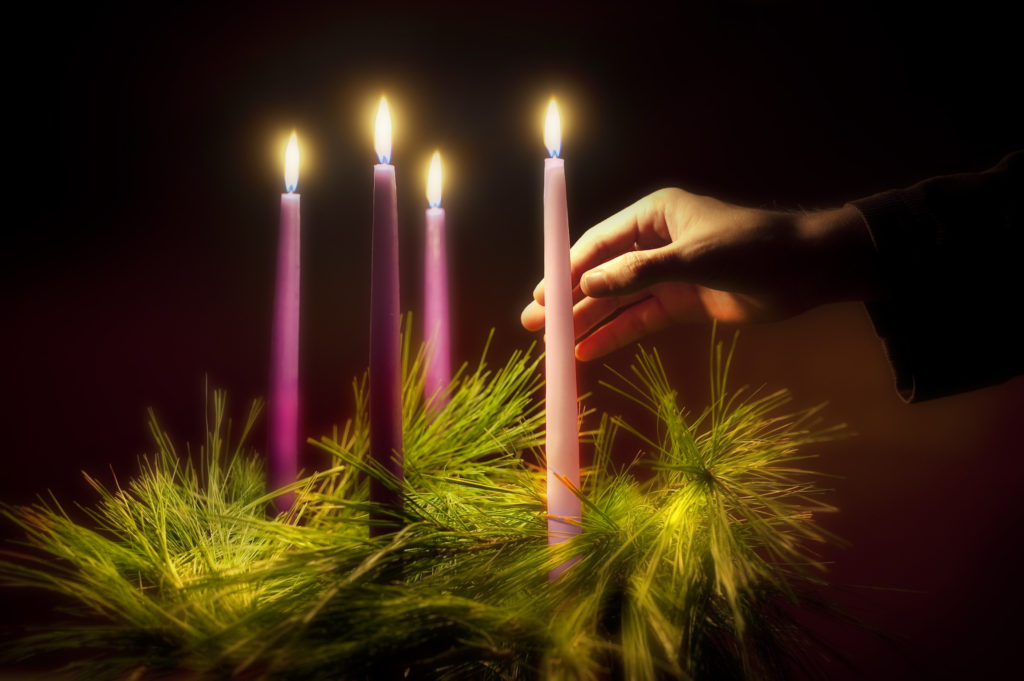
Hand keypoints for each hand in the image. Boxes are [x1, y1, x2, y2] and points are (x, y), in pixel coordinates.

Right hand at [521, 188, 877, 360]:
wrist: (808, 269)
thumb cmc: (752, 248)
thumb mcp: (692, 258)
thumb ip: (638, 272)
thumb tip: (587, 284)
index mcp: (653, 216)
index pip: (598, 243)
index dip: (566, 269)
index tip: (540, 295)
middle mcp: (654, 243)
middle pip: (601, 274)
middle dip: (568, 299)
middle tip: (534, 324)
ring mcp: (667, 275)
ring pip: (617, 300)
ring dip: (587, 321)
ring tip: (552, 345)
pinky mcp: (682, 303)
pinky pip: (640, 319)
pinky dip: (615, 334)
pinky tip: (587, 352)